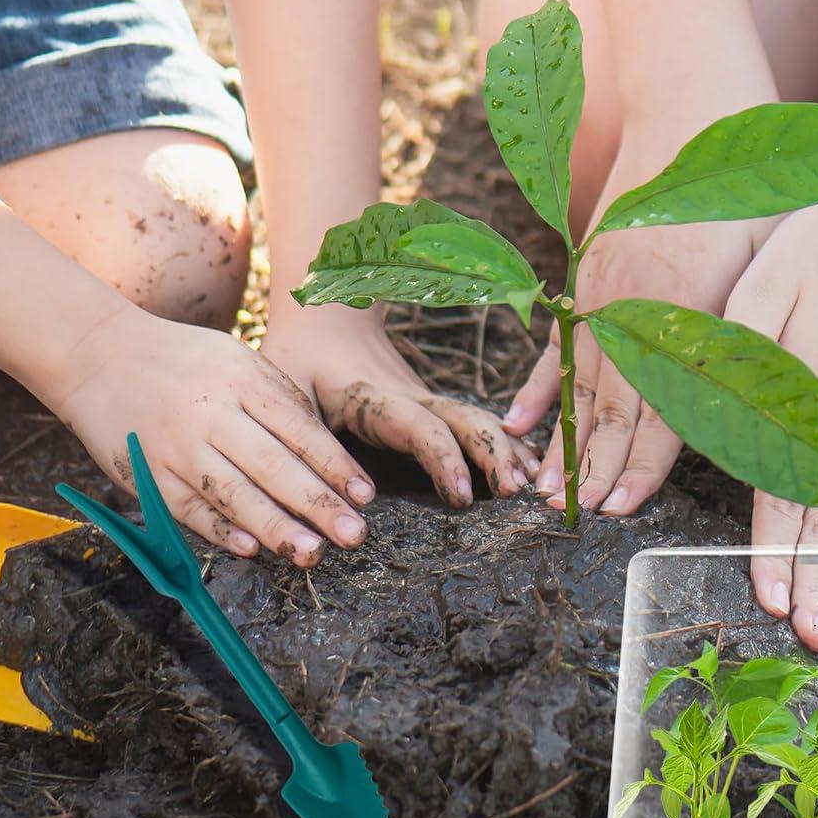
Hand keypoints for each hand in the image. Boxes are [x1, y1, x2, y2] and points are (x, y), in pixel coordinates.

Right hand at [49, 306, 375, 565]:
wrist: (98, 354)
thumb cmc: (185, 360)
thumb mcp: (237, 359)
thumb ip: (279, 402)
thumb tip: (327, 456)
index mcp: (240, 379)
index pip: (298, 428)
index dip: (334, 465)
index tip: (365, 496)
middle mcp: (210, 413)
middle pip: (272, 465)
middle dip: (317, 504)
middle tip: (354, 535)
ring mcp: (176, 446)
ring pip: (232, 493)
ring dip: (275, 527)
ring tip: (311, 553)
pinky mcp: (147, 474)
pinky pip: (188, 509)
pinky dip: (220, 531)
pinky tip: (253, 550)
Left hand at [262, 303, 537, 504]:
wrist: (323, 319)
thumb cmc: (297, 360)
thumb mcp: (285, 394)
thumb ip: (303, 440)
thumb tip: (336, 498)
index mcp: (375, 397)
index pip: (419, 426)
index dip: (443, 458)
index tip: (462, 495)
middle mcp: (412, 398)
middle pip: (466, 420)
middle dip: (495, 453)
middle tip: (517, 492)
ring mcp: (429, 404)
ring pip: (478, 423)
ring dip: (508, 452)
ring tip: (532, 488)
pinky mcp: (434, 412)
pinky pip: (475, 428)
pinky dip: (507, 446)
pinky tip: (530, 470)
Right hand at [505, 128, 761, 516]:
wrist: (692, 108)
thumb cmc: (749, 190)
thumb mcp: (766, 266)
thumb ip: (747, 336)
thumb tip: (754, 407)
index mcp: (682, 313)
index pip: (660, 405)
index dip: (641, 461)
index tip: (621, 505)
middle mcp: (632, 311)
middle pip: (611, 405)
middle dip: (596, 465)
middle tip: (579, 513)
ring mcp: (601, 294)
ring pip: (580, 383)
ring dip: (564, 440)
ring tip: (544, 488)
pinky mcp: (586, 277)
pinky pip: (557, 343)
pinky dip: (539, 387)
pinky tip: (519, 421)